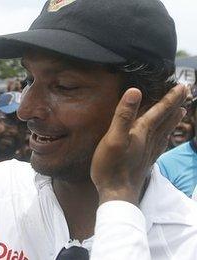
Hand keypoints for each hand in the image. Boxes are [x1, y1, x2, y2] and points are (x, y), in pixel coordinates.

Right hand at [91, 85, 187, 204]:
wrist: (117, 194)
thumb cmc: (111, 166)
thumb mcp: (114, 138)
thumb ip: (124, 115)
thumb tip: (134, 91)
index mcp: (142, 131)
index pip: (160, 110)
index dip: (170, 98)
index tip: (182, 85)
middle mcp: (149, 140)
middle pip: (165, 119)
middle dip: (175, 105)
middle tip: (185, 92)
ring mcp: (148, 151)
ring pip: (165, 131)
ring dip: (173, 120)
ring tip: (181, 111)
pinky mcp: (145, 161)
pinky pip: (160, 145)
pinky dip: (165, 137)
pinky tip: (165, 138)